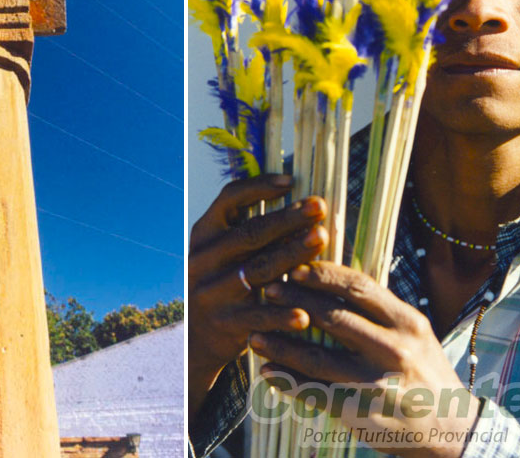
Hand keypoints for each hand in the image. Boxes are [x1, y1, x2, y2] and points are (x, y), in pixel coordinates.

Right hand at [188, 174, 327, 421]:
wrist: (197, 339)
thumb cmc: (224, 283)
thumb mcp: (222, 253)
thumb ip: (248, 228)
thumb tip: (294, 195)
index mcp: (204, 234)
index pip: (228, 199)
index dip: (259, 187)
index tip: (291, 180)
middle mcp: (202, 259)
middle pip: (250, 233)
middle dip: (288, 218)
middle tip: (319, 206)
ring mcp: (211, 292)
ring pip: (257, 270)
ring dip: (292, 253)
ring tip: (322, 238)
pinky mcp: (224, 323)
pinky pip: (258, 317)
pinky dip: (282, 315)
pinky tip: (306, 313)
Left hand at [252, 262, 476, 457]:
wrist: (452, 429)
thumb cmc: (424, 370)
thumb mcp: (414, 332)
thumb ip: (378, 308)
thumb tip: (329, 276)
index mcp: (407, 322)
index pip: (358, 286)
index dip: (322, 274)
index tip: (295, 267)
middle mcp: (395, 349)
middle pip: (333, 317)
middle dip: (294, 301)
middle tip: (268, 291)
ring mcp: (377, 383)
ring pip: (317, 357)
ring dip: (280, 343)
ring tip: (255, 333)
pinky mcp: (362, 413)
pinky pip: (315, 393)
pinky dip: (287, 380)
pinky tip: (268, 370)